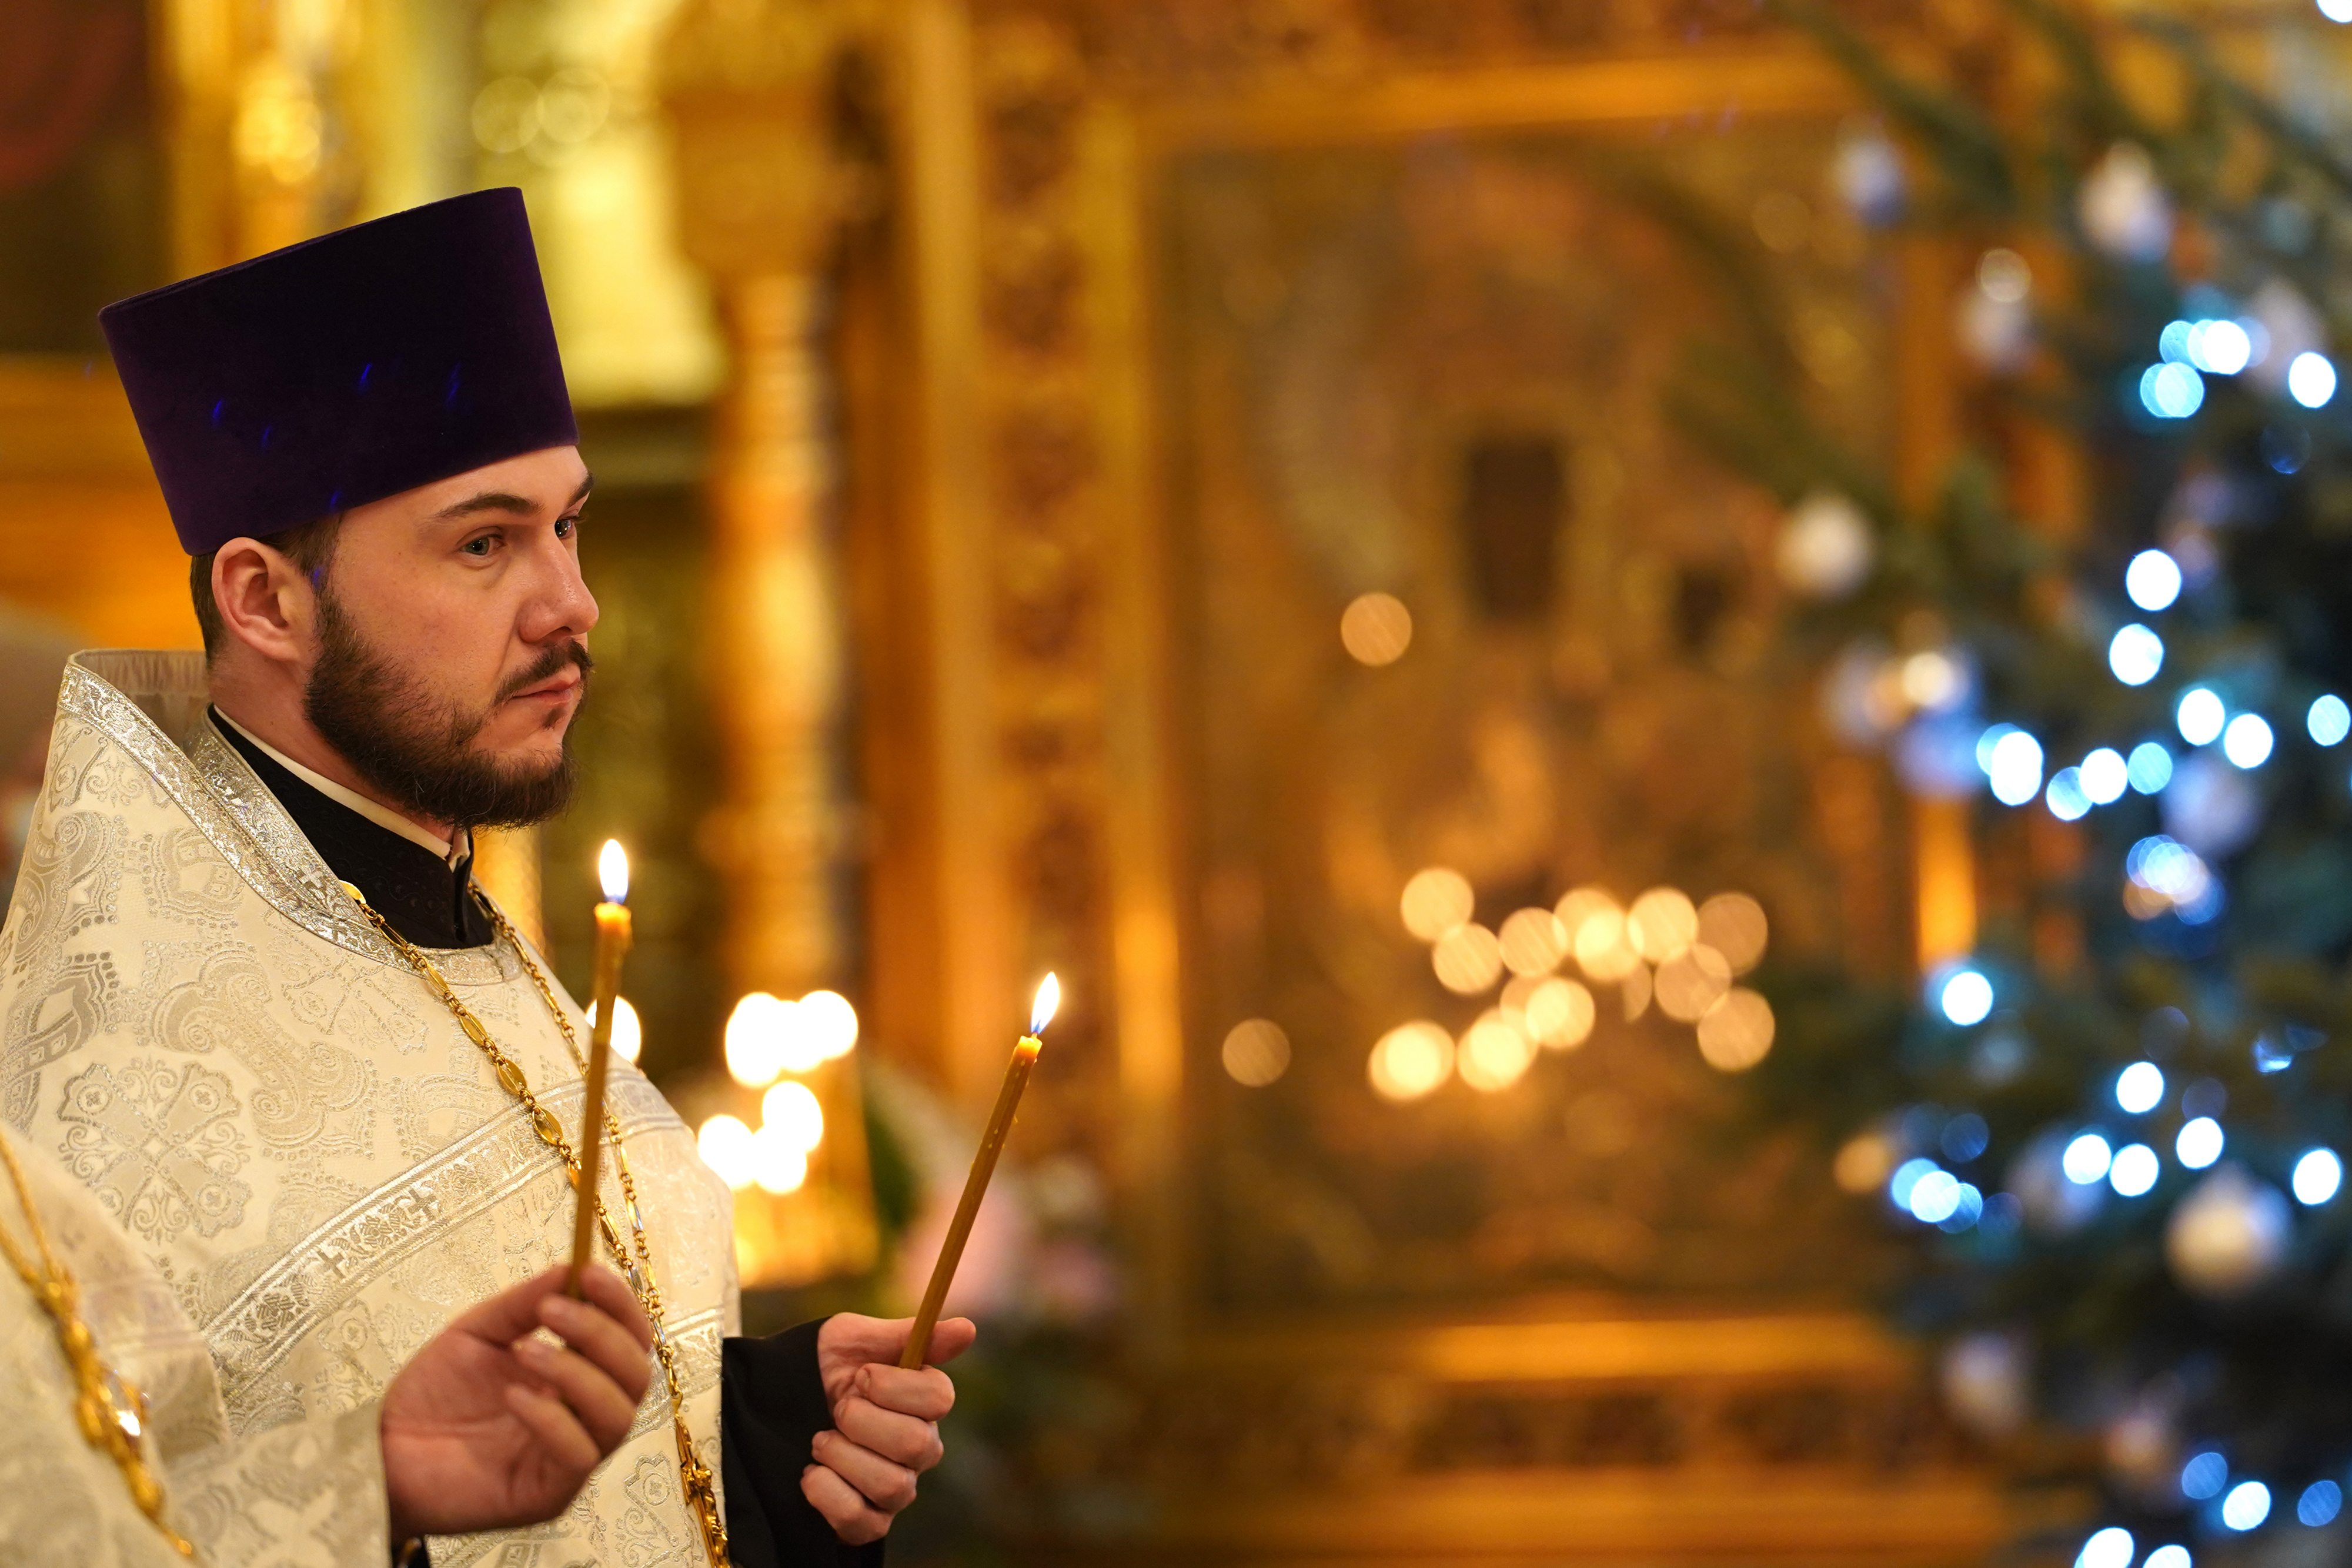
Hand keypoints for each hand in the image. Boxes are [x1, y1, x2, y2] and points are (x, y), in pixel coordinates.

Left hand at [380, 1265, 654, 1539]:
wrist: (384, 1450)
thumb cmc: (434, 1394)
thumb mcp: (477, 1332)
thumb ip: (522, 1303)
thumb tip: (569, 1266)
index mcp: (578, 1373)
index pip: (629, 1339)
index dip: (619, 1304)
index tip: (588, 1272)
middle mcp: (585, 1414)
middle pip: (636, 1375)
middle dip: (601, 1333)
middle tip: (551, 1310)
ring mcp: (572, 1456)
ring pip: (618, 1415)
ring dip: (578, 1373)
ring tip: (526, 1351)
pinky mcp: (550, 1493)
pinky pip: (579, 1455)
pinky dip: (552, 1418)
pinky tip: (514, 1396)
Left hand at [802, 1314, 976, 1544]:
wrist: (776, 1403)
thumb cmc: (824, 1366)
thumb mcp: (855, 1339)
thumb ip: (909, 1336)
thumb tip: (968, 1329)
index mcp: (926, 1400)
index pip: (940, 1399)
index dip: (894, 1387)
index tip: (860, 1376)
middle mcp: (922, 1448)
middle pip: (917, 1445)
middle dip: (862, 1422)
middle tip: (836, 1409)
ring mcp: (898, 1488)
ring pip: (892, 1486)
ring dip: (842, 1458)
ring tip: (819, 1440)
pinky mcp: (869, 1522)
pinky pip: (863, 1523)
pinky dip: (829, 1496)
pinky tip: (811, 1473)